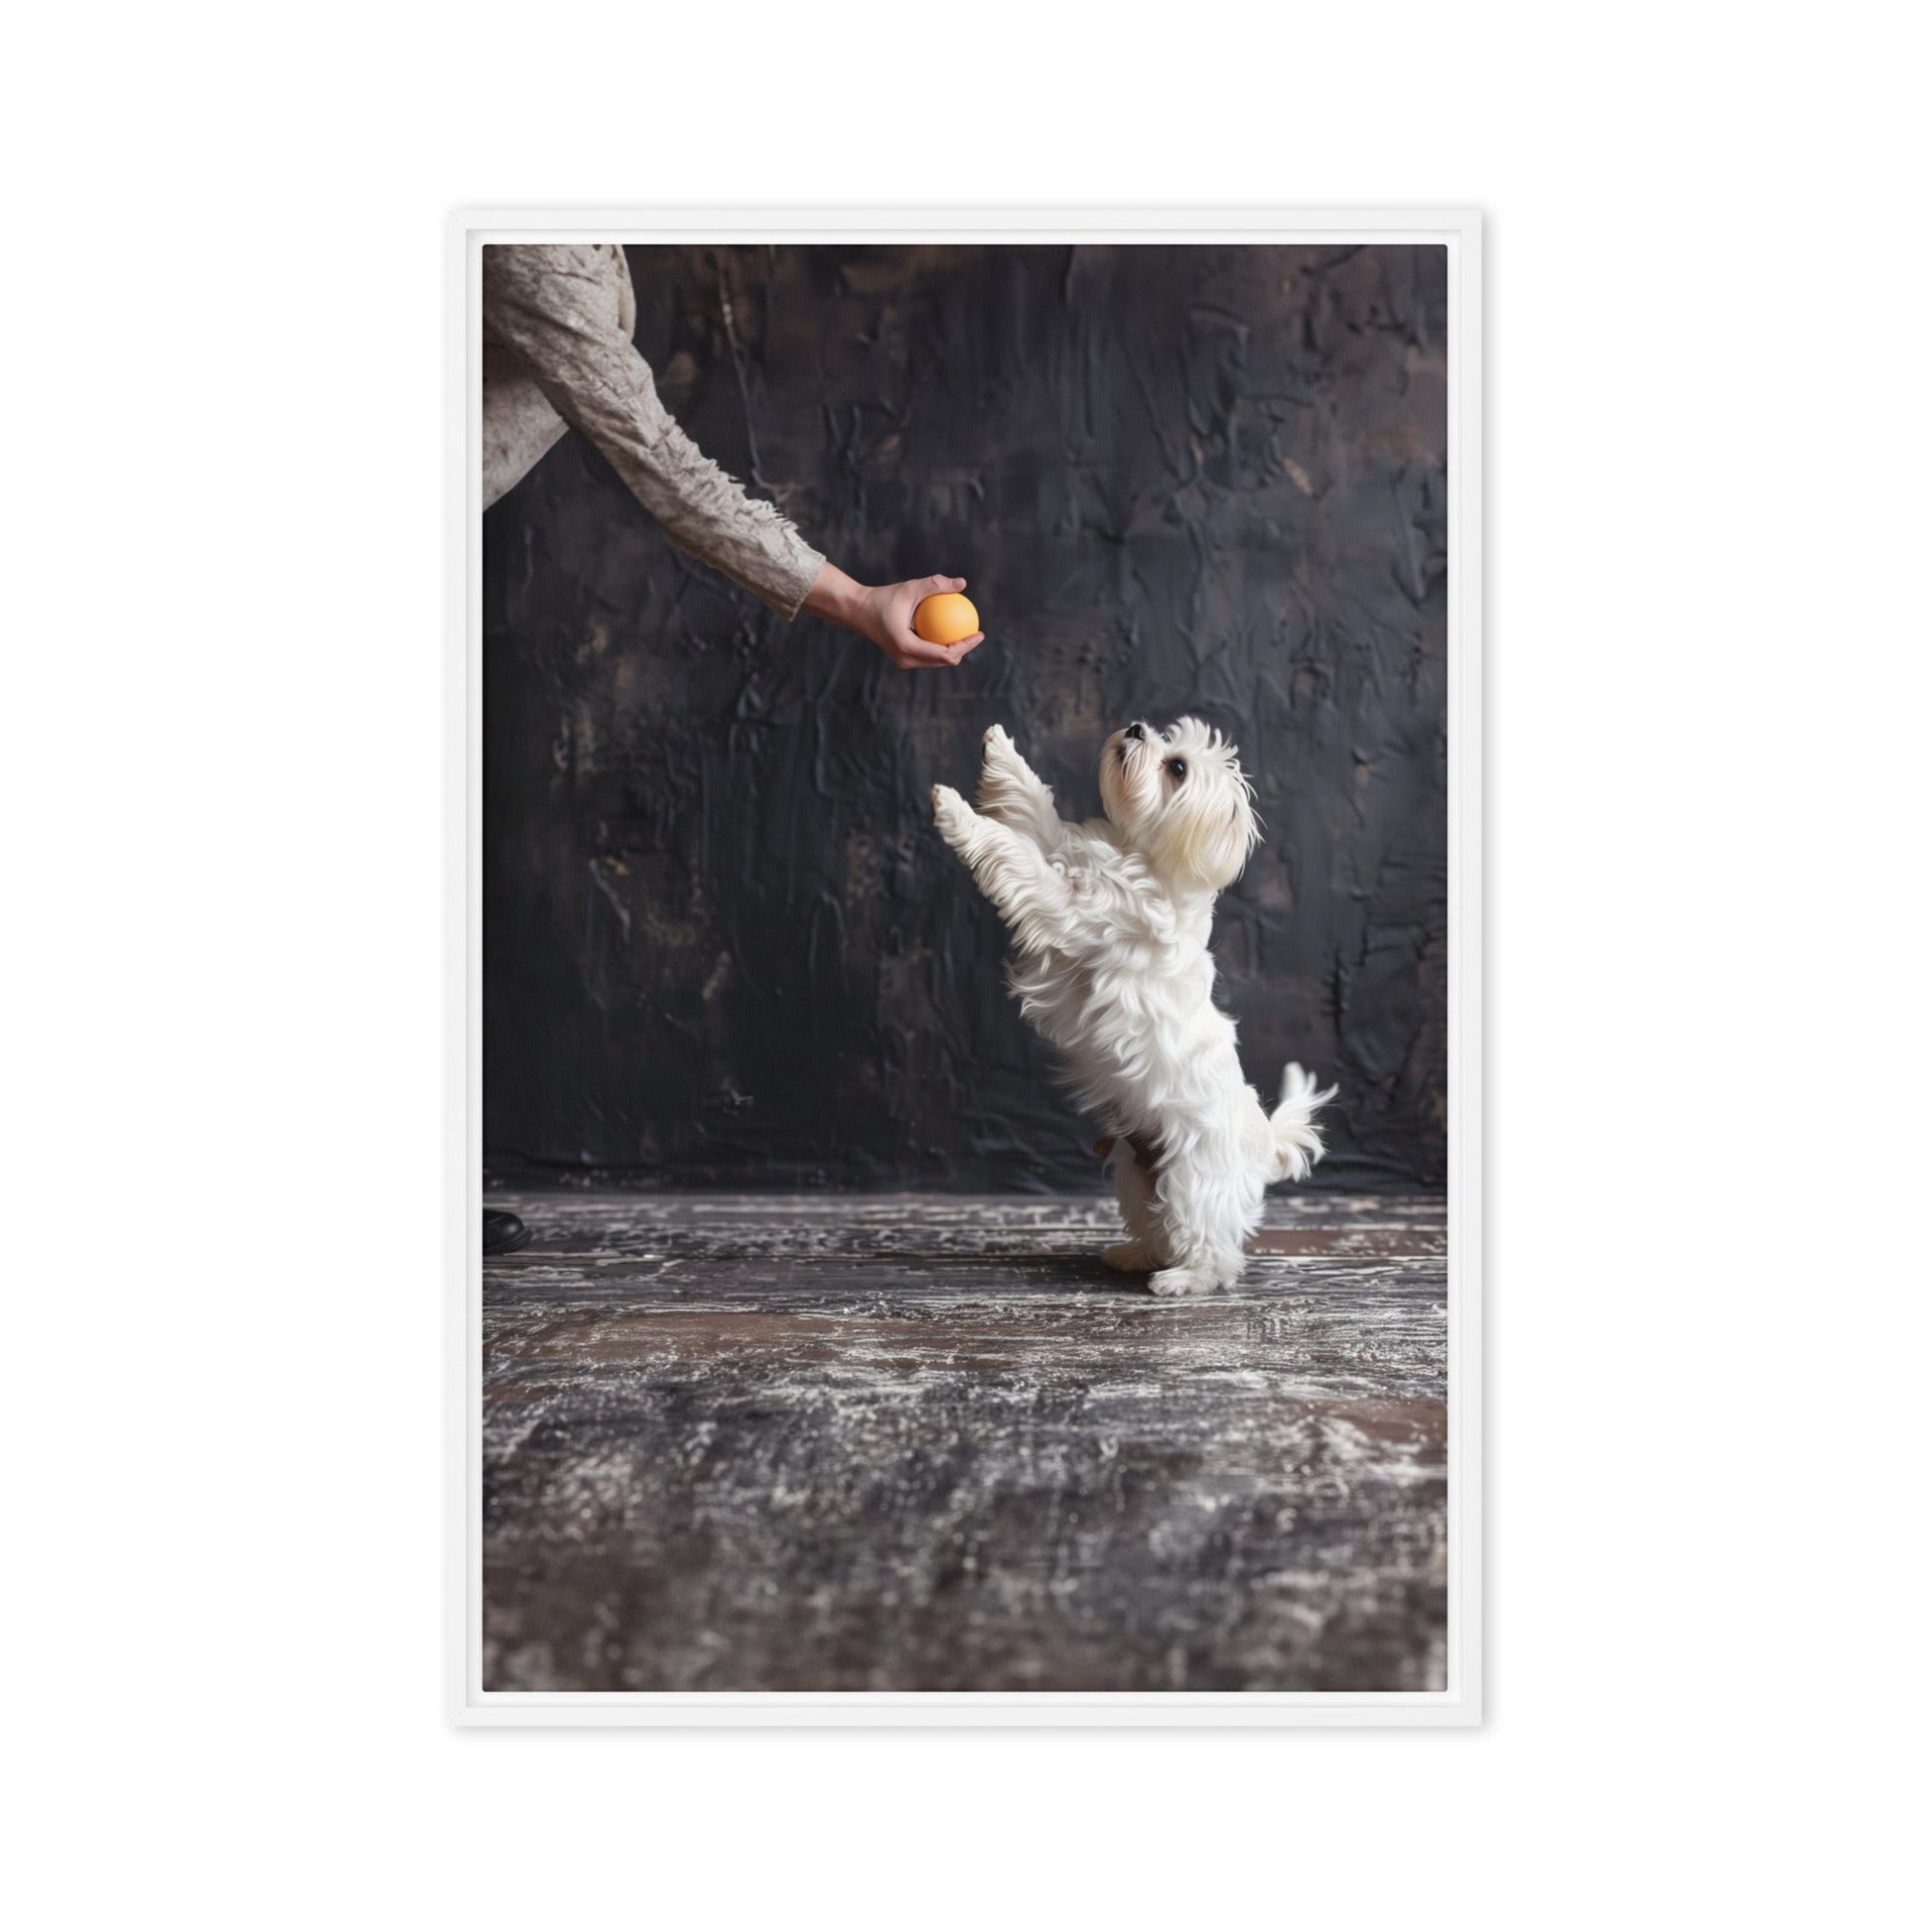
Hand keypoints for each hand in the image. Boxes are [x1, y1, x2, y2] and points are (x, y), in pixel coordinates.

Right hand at [802, 564, 984, 668]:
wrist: (858, 611)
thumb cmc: (883, 597)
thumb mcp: (911, 588)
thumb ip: (936, 585)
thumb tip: (962, 583)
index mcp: (908, 647)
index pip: (946, 654)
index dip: (966, 646)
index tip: (979, 633)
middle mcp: (906, 659)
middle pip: (944, 662)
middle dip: (964, 650)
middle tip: (976, 633)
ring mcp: (904, 661)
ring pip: (937, 661)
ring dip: (953, 650)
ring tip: (967, 633)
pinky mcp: (903, 658)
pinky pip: (928, 655)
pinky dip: (941, 646)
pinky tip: (950, 631)